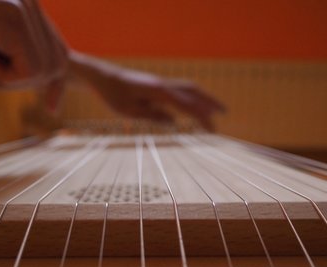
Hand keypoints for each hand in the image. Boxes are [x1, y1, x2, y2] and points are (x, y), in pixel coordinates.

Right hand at [0, 0, 67, 89]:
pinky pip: (28, 72)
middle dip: (23, 80)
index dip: (57, 80)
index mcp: (24, 2)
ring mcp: (23, 4)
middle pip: (57, 63)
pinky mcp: (13, 18)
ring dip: (6, 78)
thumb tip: (53, 78)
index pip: (57, 47)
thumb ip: (20, 59)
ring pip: (44, 70)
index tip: (52, 108)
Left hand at [68, 51, 224, 130]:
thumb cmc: (113, 95)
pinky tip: (192, 109)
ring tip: (214, 111)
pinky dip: (190, 99)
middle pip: (192, 91)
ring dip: (202, 99)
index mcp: (157, 91)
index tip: (212, 129)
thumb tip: (174, 122)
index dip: (200, 117)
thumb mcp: (129, 111)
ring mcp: (160, 83)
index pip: (185, 104)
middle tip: (224, 114)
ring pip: (187, 89)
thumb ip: (152, 116)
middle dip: (209, 103)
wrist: (102, 77)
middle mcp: (162, 84)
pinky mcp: (156, 86)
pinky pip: (178, 91)